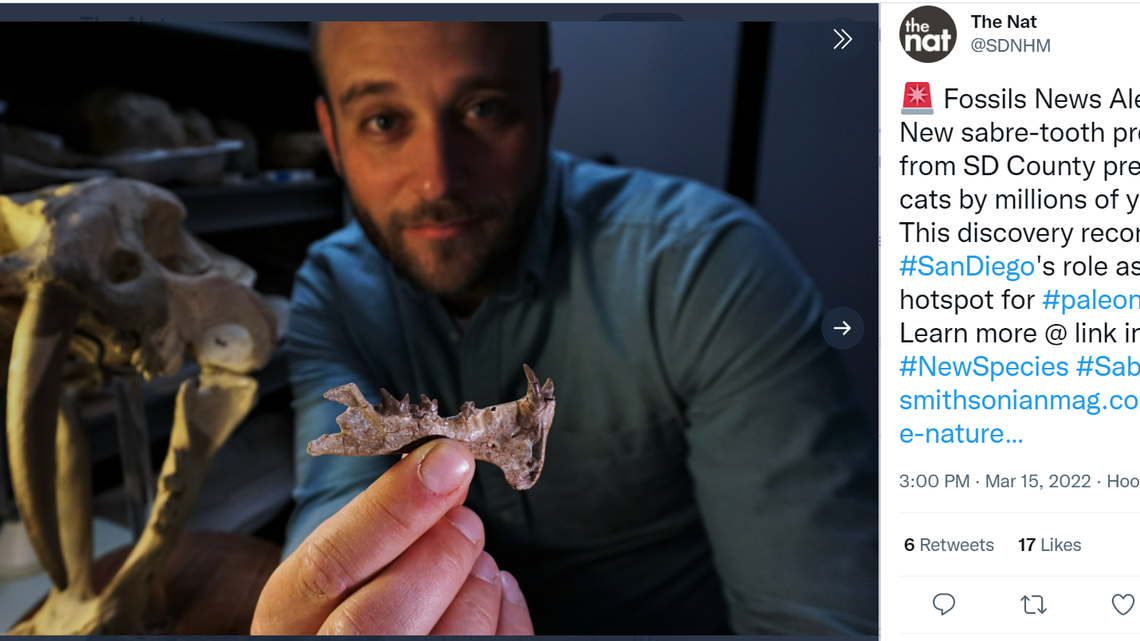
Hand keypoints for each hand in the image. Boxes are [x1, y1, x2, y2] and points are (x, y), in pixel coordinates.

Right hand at [251, 438, 533, 633]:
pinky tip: (491, 594)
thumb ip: (381, 523)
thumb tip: (443, 463)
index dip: (393, 509)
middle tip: (465, 520)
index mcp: (288, 621)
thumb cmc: (353, 604)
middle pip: (378, 620)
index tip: (447, 461)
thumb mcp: (346, 563)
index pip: (327, 566)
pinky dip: (506, 616)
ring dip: (478, 586)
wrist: (364, 637)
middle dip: (440, 554)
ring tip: (476, 561)